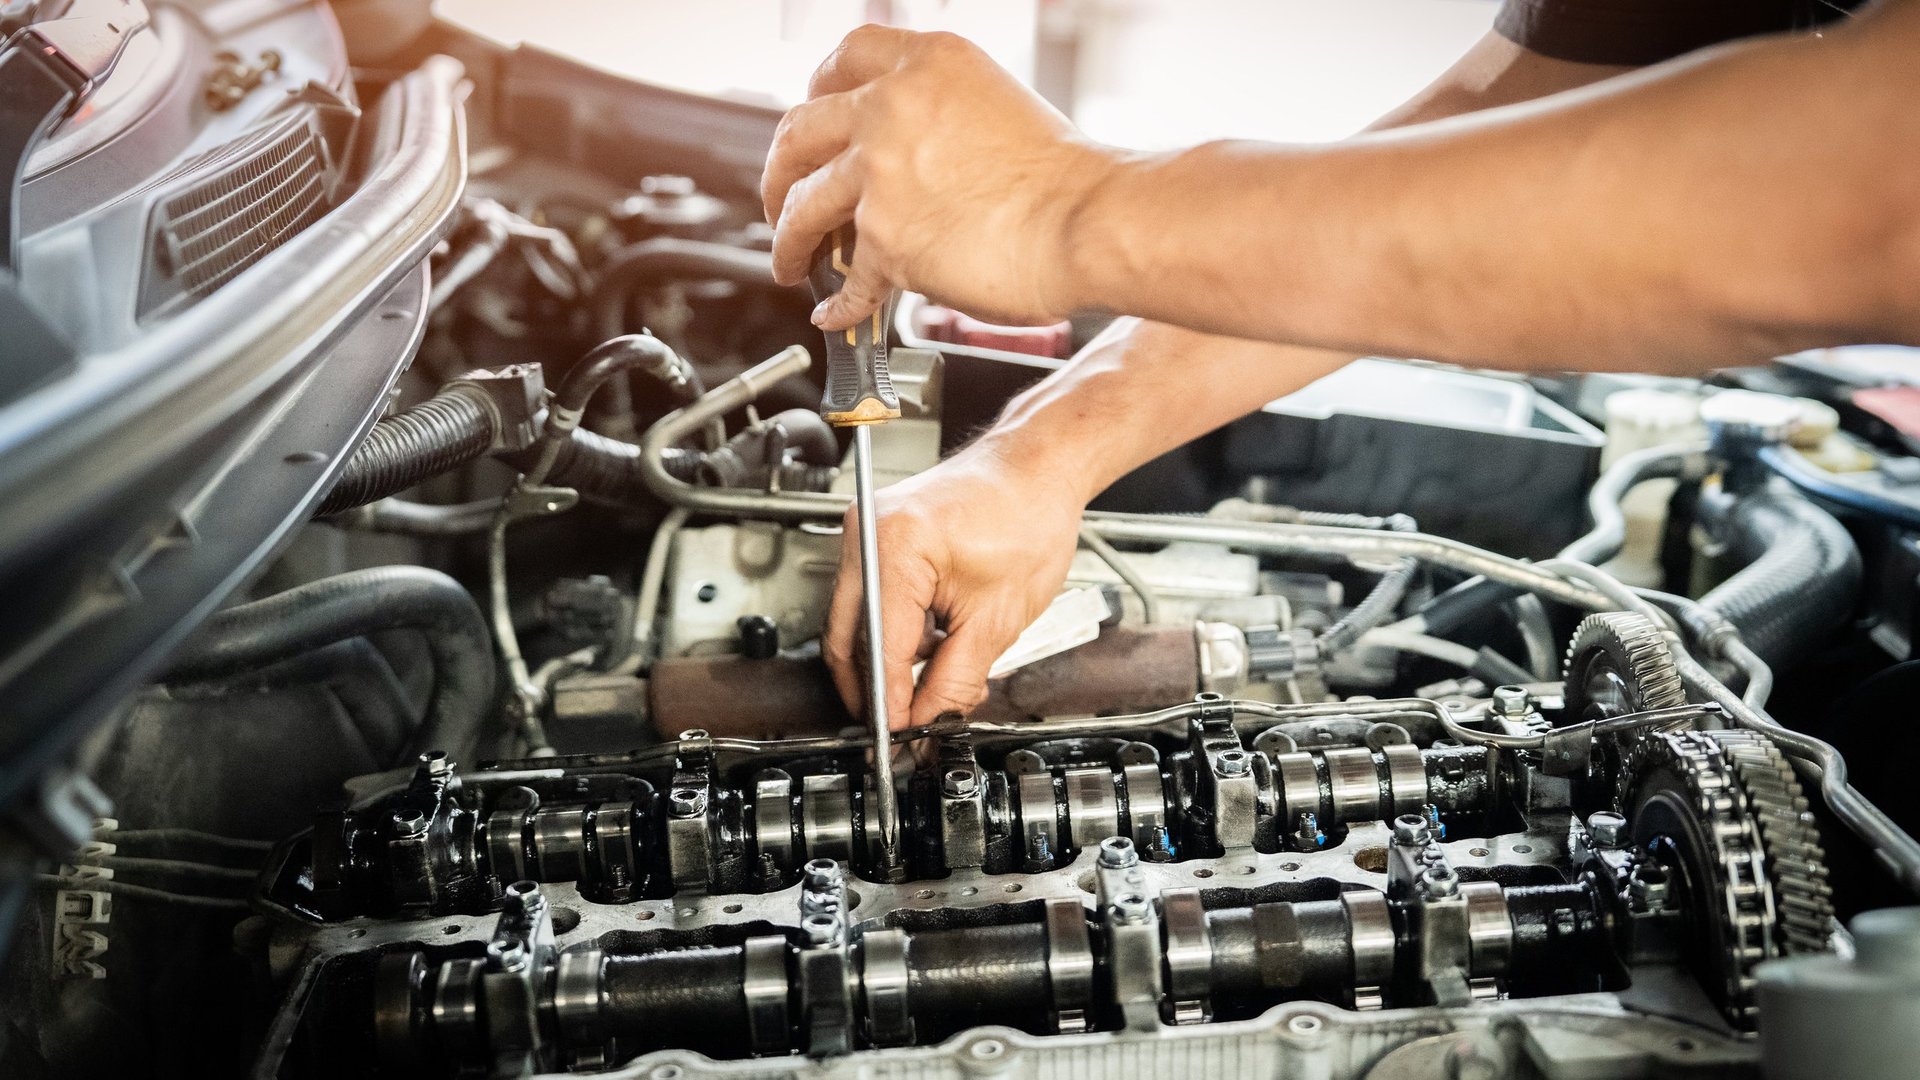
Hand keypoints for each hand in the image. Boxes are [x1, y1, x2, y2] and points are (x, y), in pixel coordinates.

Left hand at [761, 25, 1116, 330]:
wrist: (1089, 222)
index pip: (843, 59)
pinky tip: (836, 311)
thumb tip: (905, 152)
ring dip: (788, 242)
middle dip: (779, 173)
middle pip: (798, 132)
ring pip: (803, 206)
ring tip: (791, 264)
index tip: (814, 125)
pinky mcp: (886, 238)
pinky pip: (846, 276)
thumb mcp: (996, 104)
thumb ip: (939, 114)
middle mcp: (893, 107)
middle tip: (782, 198)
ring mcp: (882, 171)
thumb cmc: (1066, 179)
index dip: (816, 92)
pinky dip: (838, 302)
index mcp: (925, 66)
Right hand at [823, 440, 1084, 729]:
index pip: (879, 649)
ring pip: (855, 624)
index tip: (901, 740)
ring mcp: (864, 532)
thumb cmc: (1029, 515)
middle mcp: (866, 534)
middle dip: (875, 691)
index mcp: (895, 547)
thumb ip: (955, 680)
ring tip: (927, 691)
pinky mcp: (874, 537)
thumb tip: (926, 721)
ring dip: (886, 663)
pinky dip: (893, 635)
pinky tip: (928, 651)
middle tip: (901, 731)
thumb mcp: (999, 617)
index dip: (890, 705)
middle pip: (848, 639)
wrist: (1038, 466)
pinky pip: (869, 601)